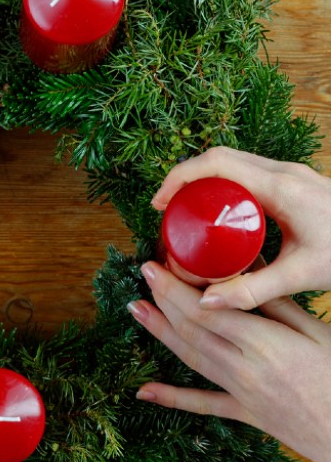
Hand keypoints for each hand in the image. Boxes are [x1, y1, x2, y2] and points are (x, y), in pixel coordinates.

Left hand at [129, 261, 330, 461]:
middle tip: (143, 274)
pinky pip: (202, 403)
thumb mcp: (317, 331)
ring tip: (135, 309)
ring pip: (191, 358)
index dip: (176, 287)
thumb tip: (249, 264)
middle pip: (192, 329)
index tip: (157, 266)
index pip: (207, 309)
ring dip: (159, 333)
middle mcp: (244, 367)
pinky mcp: (244, 413)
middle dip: (163, 299)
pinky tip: (143, 392)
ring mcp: (241, 393)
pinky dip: (171, 398)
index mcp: (264, 343)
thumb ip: (277, 301)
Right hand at [152, 147, 330, 308]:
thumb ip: (252, 290)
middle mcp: (284, 172)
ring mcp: (291, 174)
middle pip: (219, 158)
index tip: (159, 203)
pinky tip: (221, 215)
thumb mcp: (302, 275)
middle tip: (167, 210)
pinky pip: (249, 173)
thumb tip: (204, 303)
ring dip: (205, 181)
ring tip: (188, 213)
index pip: (216, 164)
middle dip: (185, 179)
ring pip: (234, 163)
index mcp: (280, 187)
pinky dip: (225, 187)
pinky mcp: (296, 182)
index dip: (179, 177)